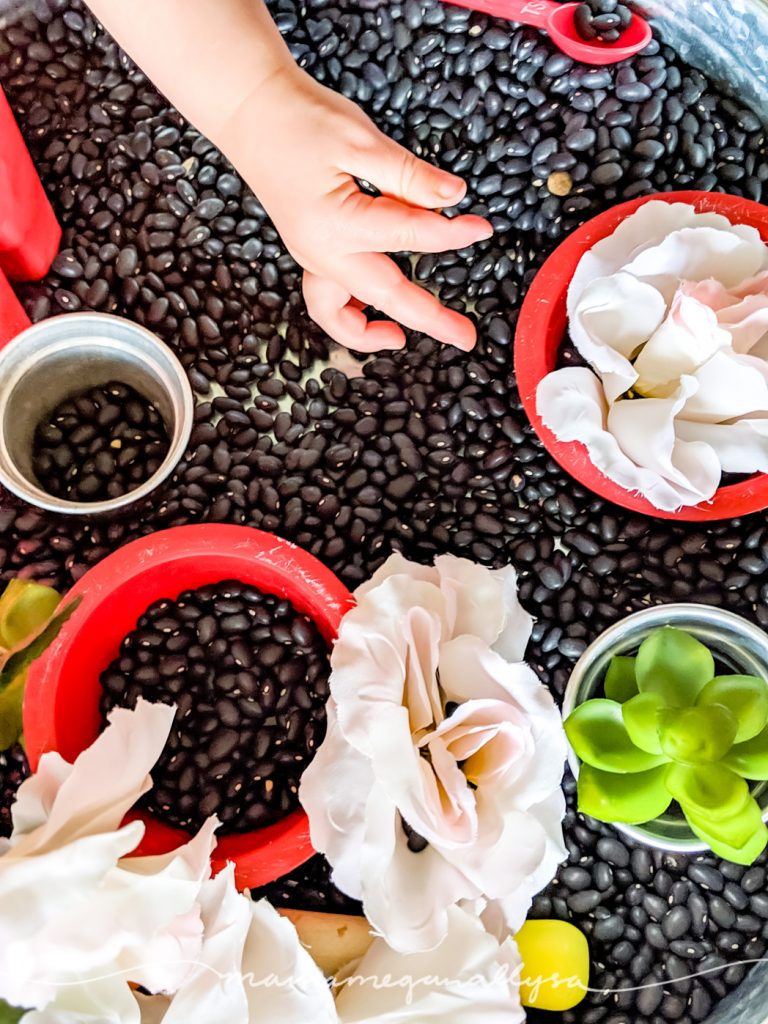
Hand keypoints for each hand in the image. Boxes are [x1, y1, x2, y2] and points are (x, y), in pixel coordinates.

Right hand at [224, 67, 492, 351]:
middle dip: (428, 319)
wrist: (249, 111)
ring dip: (373, 332)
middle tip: (465, 337)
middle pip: (384, 296)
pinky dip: (351, 318)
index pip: (408, 235)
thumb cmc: (299, 118)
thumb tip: (453, 198)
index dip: (450, 235)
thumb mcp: (361, 140)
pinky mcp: (311, 254)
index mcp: (336, 223)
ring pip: (341, 316)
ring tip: (406, 337)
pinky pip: (329, 303)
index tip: (480, 230)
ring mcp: (312, 257)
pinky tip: (375, 314)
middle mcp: (320, 251)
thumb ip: (409, 176)